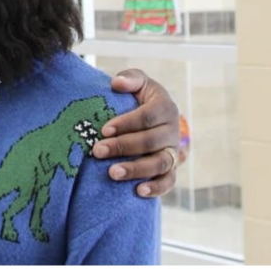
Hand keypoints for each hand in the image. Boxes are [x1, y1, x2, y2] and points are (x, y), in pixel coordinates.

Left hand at [90, 70, 184, 198]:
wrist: (153, 118)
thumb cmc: (139, 97)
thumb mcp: (137, 82)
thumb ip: (129, 78)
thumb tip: (117, 83)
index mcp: (166, 107)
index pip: (147, 117)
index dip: (126, 124)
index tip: (103, 130)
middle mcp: (172, 130)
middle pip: (150, 141)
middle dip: (122, 147)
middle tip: (97, 151)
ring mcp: (173, 151)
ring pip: (160, 163)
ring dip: (136, 169)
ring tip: (112, 173)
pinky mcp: (171, 170)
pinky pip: (169, 182)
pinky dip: (157, 188)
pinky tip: (138, 191)